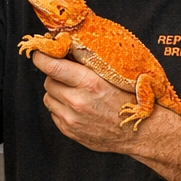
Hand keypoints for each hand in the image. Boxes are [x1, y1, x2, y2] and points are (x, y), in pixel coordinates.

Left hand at [32, 50, 148, 152]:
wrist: (141, 131)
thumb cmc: (130, 100)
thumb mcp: (113, 75)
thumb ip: (88, 64)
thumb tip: (66, 49)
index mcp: (90, 83)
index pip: (52, 67)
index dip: (42, 58)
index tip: (40, 54)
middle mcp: (78, 102)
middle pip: (49, 81)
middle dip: (55, 76)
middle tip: (68, 75)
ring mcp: (72, 119)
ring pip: (49, 98)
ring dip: (57, 92)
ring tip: (74, 92)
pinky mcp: (70, 131)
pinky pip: (54, 113)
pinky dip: (61, 108)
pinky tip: (77, 107)